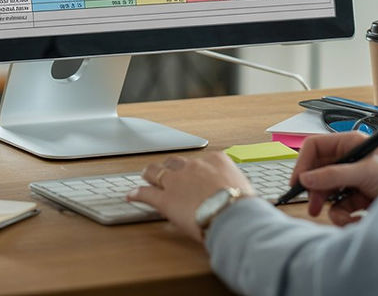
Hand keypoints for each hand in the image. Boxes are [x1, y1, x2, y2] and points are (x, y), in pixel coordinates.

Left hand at [127, 152, 255, 241]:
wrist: (233, 216)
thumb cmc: (243, 206)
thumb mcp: (245, 188)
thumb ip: (236, 187)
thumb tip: (240, 196)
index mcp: (216, 161)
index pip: (202, 160)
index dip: (196, 169)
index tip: (195, 174)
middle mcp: (194, 166)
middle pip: (175, 161)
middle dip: (170, 166)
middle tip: (166, 171)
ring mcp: (177, 181)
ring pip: (156, 172)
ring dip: (150, 173)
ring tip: (146, 175)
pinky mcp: (165, 199)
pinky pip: (146, 193)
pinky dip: (137, 194)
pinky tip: (131, 195)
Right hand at [291, 132, 377, 225]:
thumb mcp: (366, 171)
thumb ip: (334, 175)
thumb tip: (306, 179)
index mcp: (350, 143)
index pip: (315, 147)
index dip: (303, 163)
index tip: (298, 183)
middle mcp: (349, 160)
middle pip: (318, 173)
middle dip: (317, 191)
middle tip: (314, 206)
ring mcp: (353, 180)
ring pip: (327, 193)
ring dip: (333, 208)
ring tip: (344, 218)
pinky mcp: (359, 198)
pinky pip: (340, 208)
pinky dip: (346, 217)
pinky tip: (358, 219)